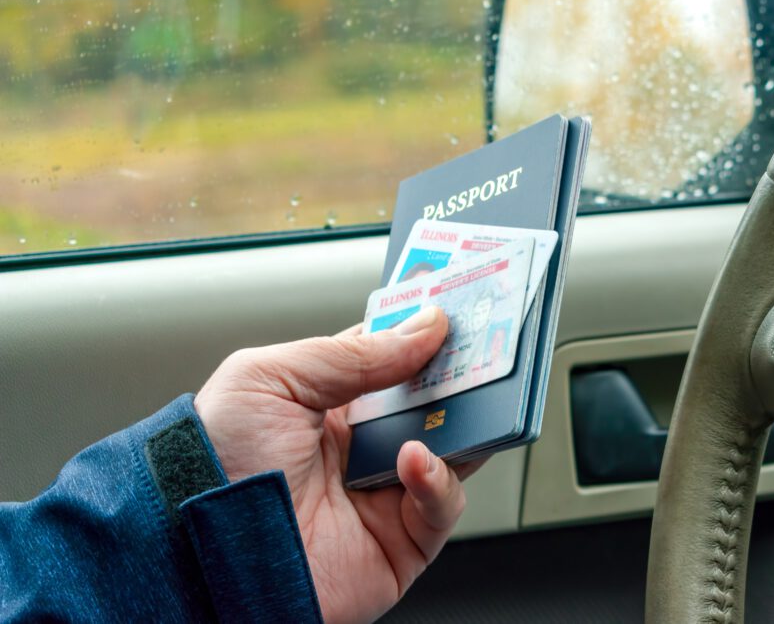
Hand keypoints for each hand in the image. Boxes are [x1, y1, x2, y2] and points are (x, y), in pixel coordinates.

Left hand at [194, 307, 482, 622]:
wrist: (197, 556)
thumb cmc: (215, 465)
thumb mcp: (271, 380)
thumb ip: (351, 354)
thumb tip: (423, 327)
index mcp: (329, 404)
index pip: (392, 358)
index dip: (423, 332)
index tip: (454, 307)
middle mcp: (361, 447)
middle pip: (431, 401)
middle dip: (460, 374)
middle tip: (485, 349)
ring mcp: (384, 494)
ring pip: (451, 449)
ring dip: (464, 422)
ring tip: (463, 399)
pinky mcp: (400, 542)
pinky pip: (441, 507)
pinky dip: (439, 481)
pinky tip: (415, 460)